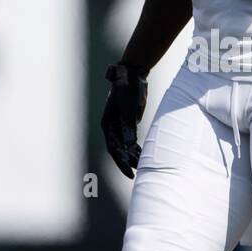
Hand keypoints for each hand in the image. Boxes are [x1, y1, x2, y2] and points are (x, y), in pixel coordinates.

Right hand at [101, 63, 147, 178]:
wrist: (130, 76)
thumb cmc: (126, 89)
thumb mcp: (128, 106)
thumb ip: (128, 124)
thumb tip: (130, 144)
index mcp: (108, 125)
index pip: (113, 149)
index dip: (121, 163)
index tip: (130, 173)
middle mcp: (112, 128)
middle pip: (119, 151)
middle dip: (127, 163)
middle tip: (136, 174)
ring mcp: (120, 126)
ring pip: (126, 147)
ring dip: (133, 157)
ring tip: (142, 167)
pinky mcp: (129, 123)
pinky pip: (132, 140)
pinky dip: (137, 148)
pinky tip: (143, 156)